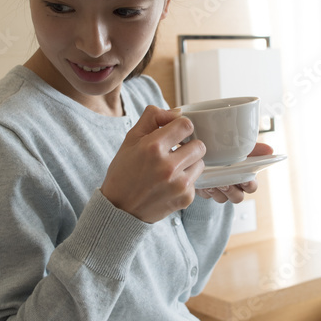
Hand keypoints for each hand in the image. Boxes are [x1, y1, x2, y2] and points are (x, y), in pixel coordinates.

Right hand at [101, 105, 204, 223]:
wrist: (119, 209)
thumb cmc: (123, 172)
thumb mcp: (130, 139)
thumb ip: (153, 118)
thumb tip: (177, 111)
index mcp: (152, 147)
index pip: (186, 125)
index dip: (181, 127)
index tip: (175, 134)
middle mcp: (168, 166)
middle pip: (199, 145)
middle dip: (189, 145)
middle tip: (176, 152)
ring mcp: (179, 184)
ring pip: (200, 163)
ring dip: (190, 163)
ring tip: (173, 168)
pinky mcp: (185, 198)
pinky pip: (196, 181)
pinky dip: (186, 181)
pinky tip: (170, 184)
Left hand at [195, 142, 273, 203]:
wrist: (205, 149)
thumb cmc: (228, 151)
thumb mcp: (241, 149)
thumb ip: (255, 150)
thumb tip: (270, 150)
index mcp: (244, 177)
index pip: (251, 187)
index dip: (249, 185)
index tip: (245, 179)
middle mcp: (233, 186)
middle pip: (237, 197)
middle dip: (232, 191)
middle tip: (226, 183)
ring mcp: (219, 190)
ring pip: (222, 199)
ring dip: (219, 192)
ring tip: (214, 182)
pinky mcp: (206, 190)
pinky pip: (207, 196)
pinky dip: (206, 190)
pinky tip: (205, 182)